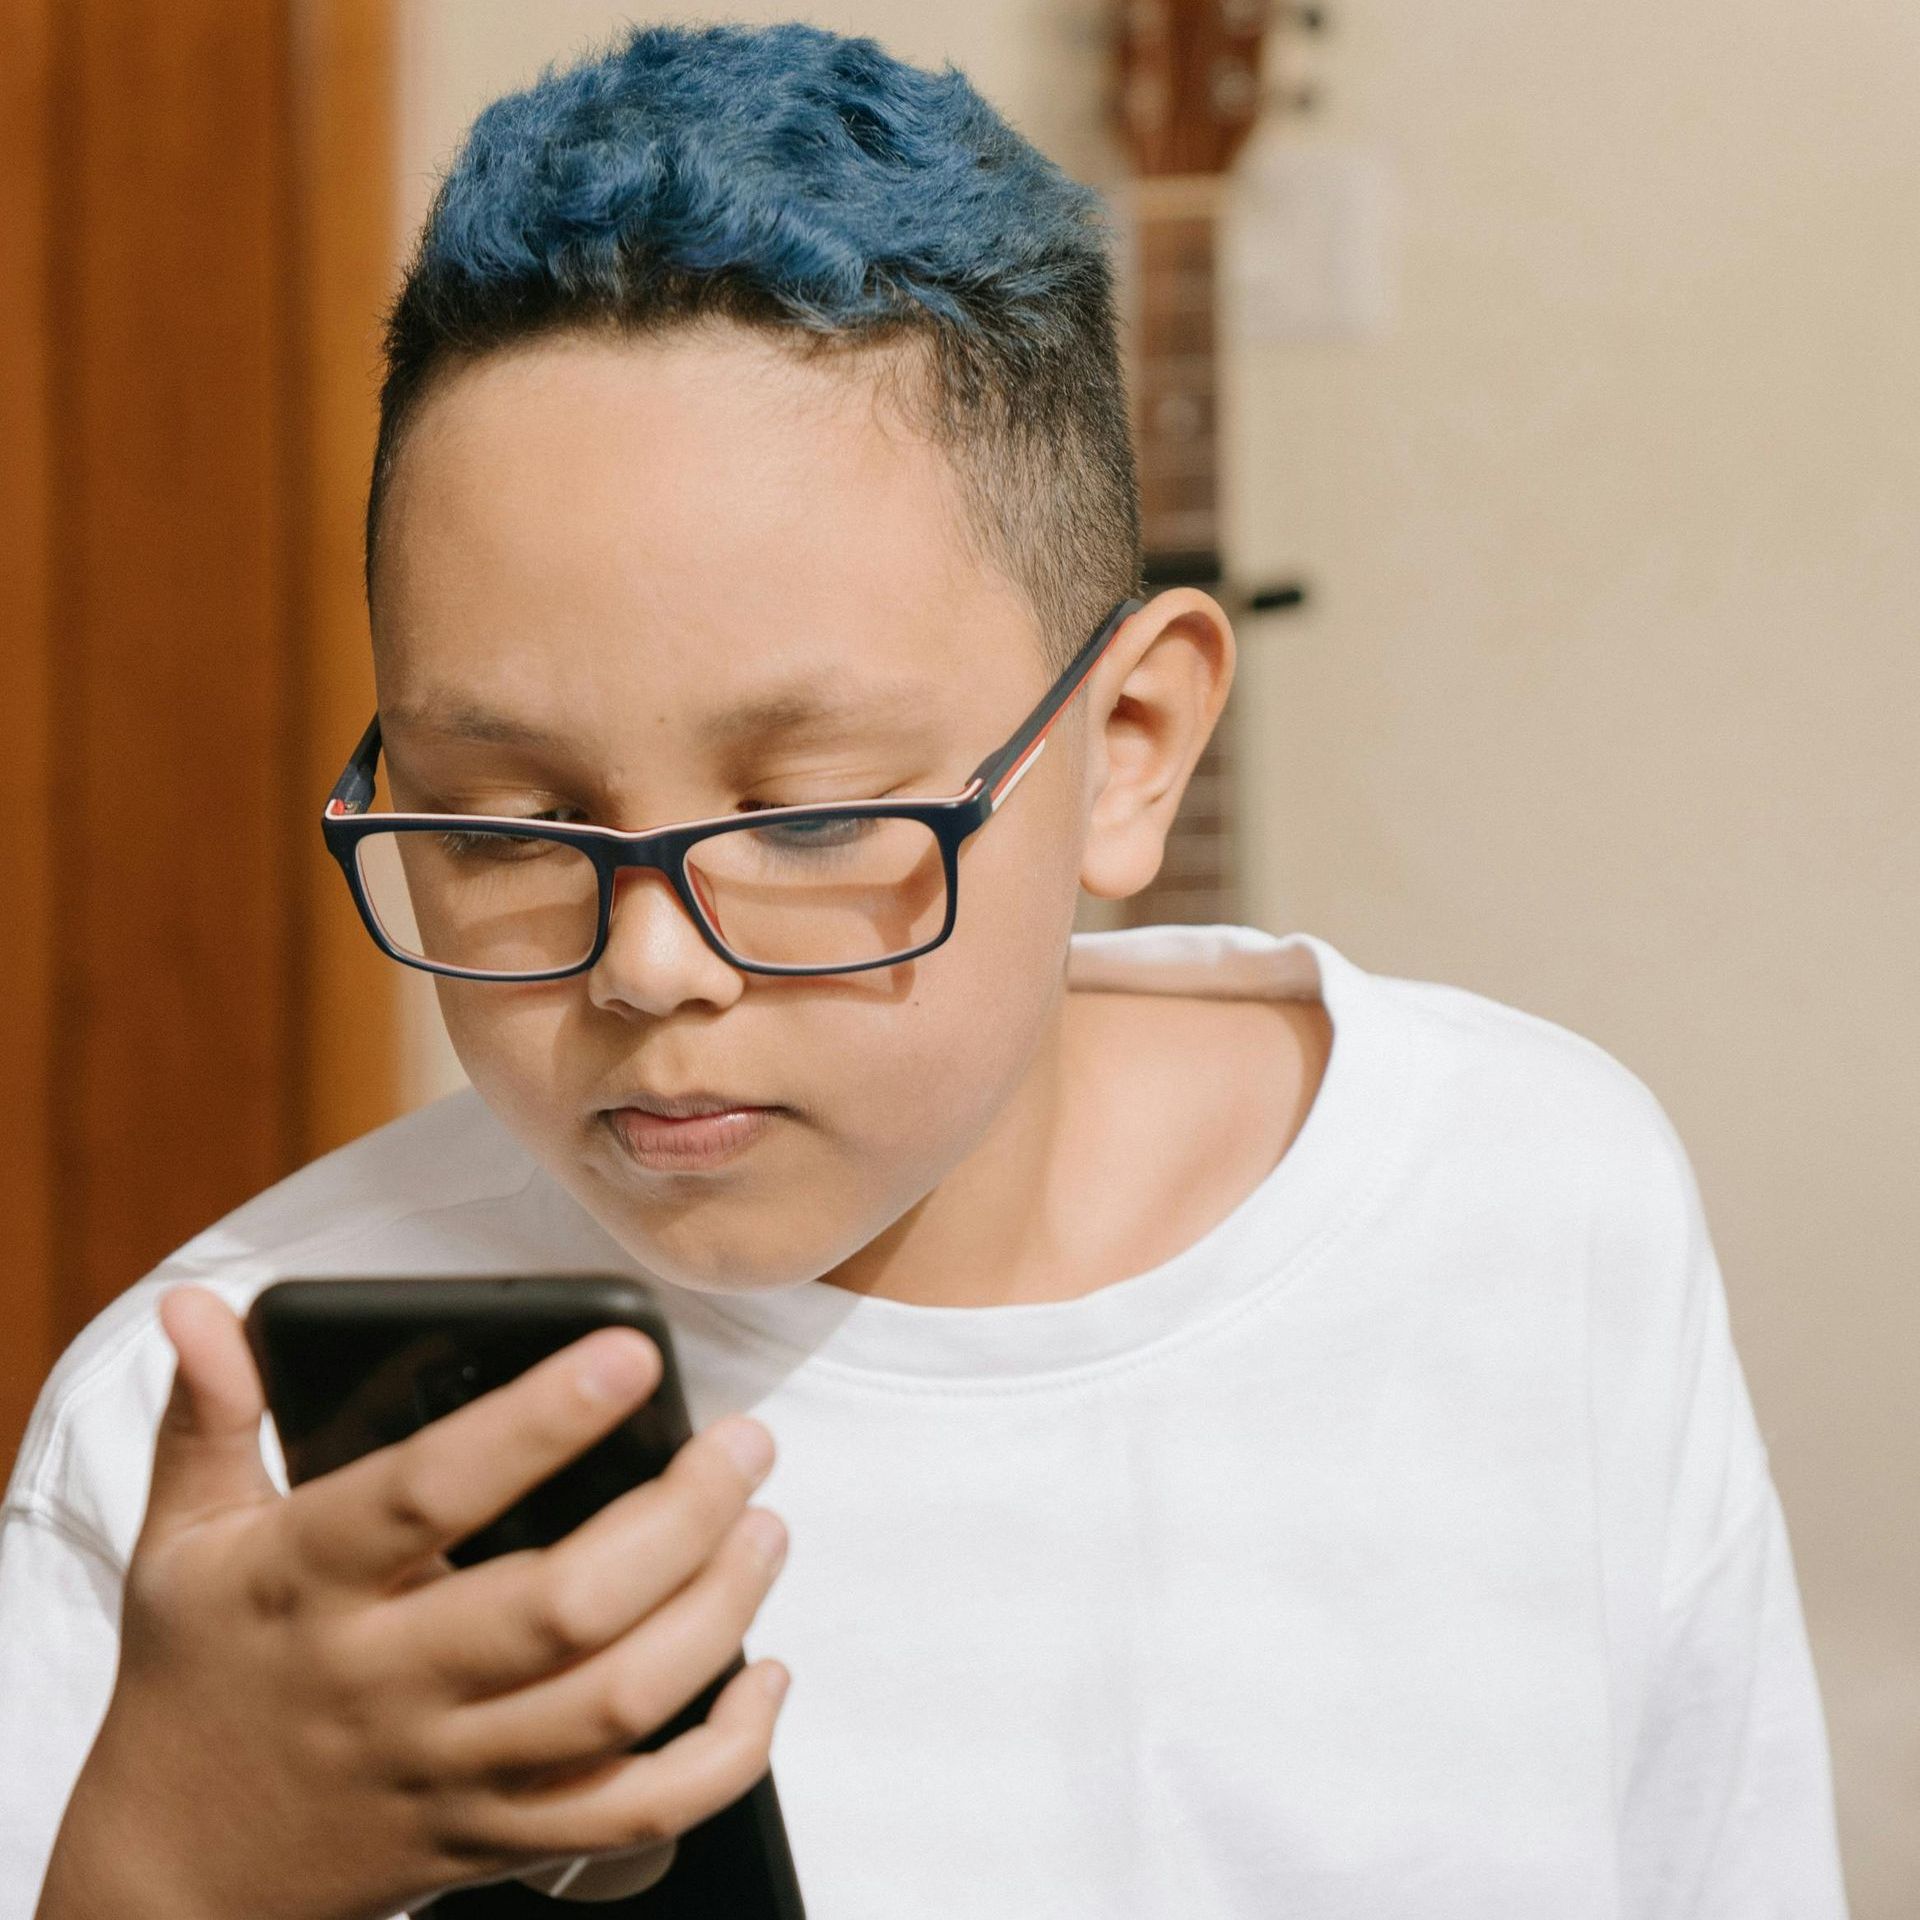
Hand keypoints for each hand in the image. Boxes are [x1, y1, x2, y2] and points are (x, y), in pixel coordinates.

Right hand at [35, 1284, 790, 1919]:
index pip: (430, 1492)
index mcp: (312, 1584)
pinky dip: (722, 1755)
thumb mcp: (182, 1538)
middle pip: (561, 1607)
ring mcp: (452, 1769)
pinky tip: (764, 1675)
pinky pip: (634, 1812)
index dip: (538, 1421)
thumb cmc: (200, 1673)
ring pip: (614, 1705)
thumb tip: (200, 1303)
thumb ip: (209, 1414)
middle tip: (746, 1444)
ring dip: (717, 1612)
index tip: (629, 1354)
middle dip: (680, 1518)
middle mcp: (389, 1682)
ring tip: (764, 1529)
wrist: (176, 1878)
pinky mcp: (500, 1840)